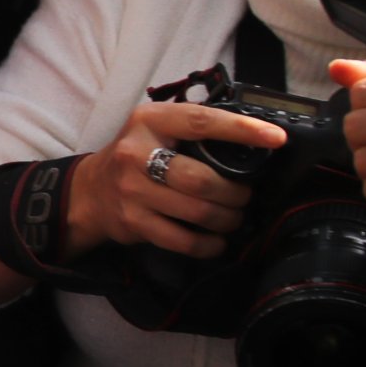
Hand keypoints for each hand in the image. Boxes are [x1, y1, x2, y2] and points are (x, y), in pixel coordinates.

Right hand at [69, 100, 286, 259]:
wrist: (89, 191)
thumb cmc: (135, 156)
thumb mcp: (155, 129)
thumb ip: (192, 130)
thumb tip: (252, 141)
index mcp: (150, 121)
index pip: (201, 122)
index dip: (242, 130)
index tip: (275, 138)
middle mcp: (136, 154)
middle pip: (202, 179)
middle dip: (236, 193)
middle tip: (246, 196)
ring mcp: (132, 191)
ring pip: (196, 212)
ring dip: (226, 219)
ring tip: (234, 217)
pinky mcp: (133, 222)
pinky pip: (182, 240)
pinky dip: (208, 245)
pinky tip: (217, 241)